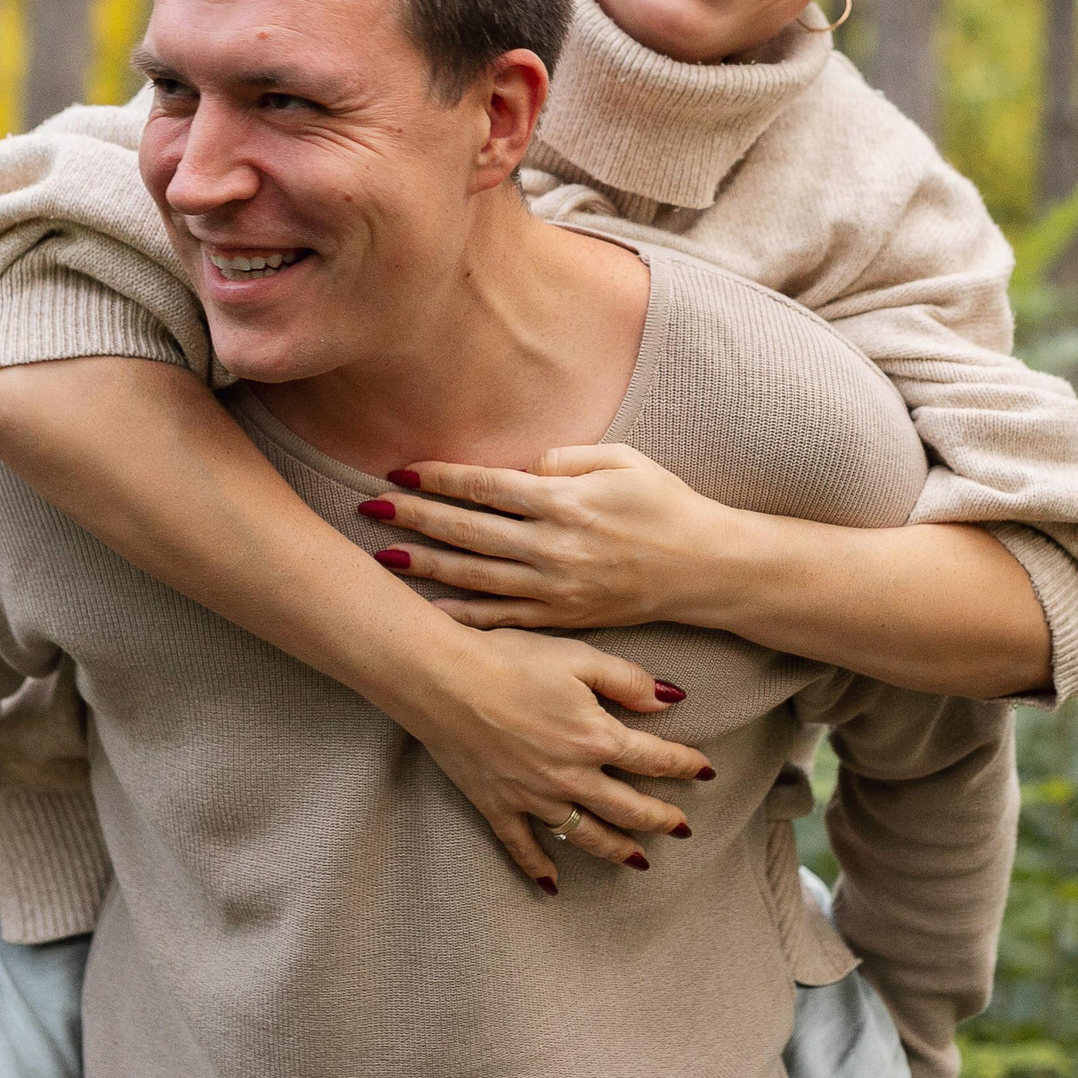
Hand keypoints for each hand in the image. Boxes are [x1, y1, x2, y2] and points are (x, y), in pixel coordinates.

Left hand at [362, 445, 736, 631]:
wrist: (706, 569)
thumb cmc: (666, 506)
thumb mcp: (624, 462)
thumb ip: (567, 459)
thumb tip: (522, 466)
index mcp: (566, 502)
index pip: (487, 487)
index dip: (440, 479)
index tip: (402, 471)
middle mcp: (554, 548)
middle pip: (468, 531)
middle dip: (415, 517)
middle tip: (370, 507)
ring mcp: (556, 589)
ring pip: (475, 576)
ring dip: (425, 564)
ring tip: (382, 553)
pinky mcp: (563, 619)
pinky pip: (503, 619)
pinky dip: (463, 615)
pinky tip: (427, 609)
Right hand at [388, 623, 713, 891]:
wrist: (442, 679)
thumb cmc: (510, 658)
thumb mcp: (579, 657)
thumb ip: (627, 680)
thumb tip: (671, 699)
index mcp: (595, 737)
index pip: (654, 758)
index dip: (685, 766)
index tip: (706, 771)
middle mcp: (571, 776)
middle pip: (628, 807)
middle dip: (660, 819)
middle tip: (682, 828)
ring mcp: (533, 796)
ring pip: (586, 834)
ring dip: (616, 850)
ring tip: (639, 861)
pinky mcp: (497, 806)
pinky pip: (523, 846)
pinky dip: (540, 867)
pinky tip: (554, 885)